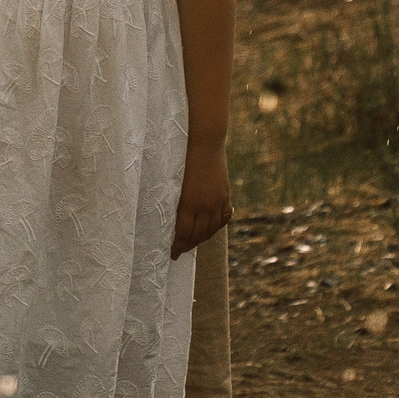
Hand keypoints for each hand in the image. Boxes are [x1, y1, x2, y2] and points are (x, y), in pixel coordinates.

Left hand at [171, 141, 231, 258]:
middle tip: (181, 251)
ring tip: (193, 242)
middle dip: (188, 245)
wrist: (204, 143)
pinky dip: (217, 226)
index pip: (184, 233)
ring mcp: (218, 202)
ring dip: (202, 238)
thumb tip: (172, 222)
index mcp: (189, 204)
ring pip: (212, 229)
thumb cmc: (181, 158)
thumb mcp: (174, 182)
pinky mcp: (226, 196)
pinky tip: (211, 229)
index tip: (173, 254)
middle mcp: (205, 206)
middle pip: (198, 235)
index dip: (178, 246)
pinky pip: (223, 218)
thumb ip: (176, 203)